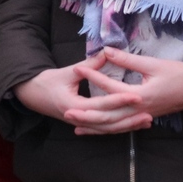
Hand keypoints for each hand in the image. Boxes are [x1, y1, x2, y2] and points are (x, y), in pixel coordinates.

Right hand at [13, 63, 148, 135]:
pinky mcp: (85, 124)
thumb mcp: (68, 71)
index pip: (101, 105)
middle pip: (108, 122)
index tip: (137, 95)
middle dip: (129, 118)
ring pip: (108, 129)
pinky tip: (134, 125)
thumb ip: (89, 65)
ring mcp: (82, 124)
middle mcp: (79, 119)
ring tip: (147, 122)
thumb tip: (106, 52)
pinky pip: (104, 129)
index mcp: (73, 106)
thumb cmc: (48, 82)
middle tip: (149, 114)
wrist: (33, 95)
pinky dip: (120, 128)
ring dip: (128, 126)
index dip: (120, 100)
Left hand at [73, 49, 182, 126]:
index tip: (77, 68)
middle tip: (66, 111)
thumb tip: (107, 51)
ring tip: (74, 124)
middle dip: (86, 114)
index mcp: (140, 95)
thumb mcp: (152, 64)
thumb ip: (128, 60)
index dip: (93, 76)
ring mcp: (140, 117)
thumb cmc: (178, 74)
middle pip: (107, 116)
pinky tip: (92, 129)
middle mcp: (138, 110)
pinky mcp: (142, 119)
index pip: (110, 87)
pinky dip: (105, 129)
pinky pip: (120, 127)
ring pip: (113, 126)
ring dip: (93, 126)